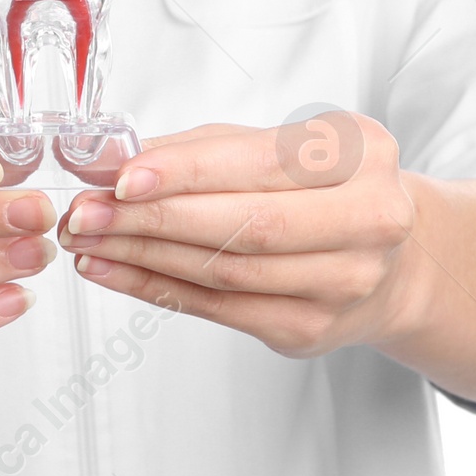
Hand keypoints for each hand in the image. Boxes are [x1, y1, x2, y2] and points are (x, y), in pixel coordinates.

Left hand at [55, 114, 421, 357]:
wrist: (387, 258)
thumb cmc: (320, 188)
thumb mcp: (274, 146)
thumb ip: (197, 149)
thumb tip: (111, 156)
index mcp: (362, 156)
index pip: (262, 163)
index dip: (187, 171)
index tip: (123, 175)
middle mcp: (368, 220)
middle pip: (245, 225)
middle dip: (153, 218)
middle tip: (87, 210)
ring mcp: (344, 283)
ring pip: (226, 271)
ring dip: (143, 254)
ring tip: (89, 238)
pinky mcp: (310, 328)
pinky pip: (218, 309)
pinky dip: (154, 287)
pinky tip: (113, 268)